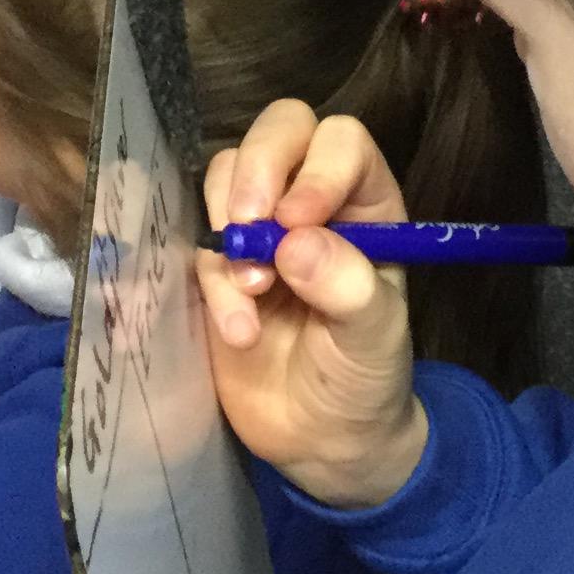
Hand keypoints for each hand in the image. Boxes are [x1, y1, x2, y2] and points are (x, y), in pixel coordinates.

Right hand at [197, 102, 428, 510]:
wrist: (319, 441)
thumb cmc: (363, 380)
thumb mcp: (375, 339)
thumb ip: (349, 289)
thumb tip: (299, 244)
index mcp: (366, 204)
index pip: (340, 142)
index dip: (317, 168)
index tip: (298, 221)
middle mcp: (311, 199)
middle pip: (278, 131)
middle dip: (256, 169)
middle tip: (247, 226)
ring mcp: (259, 227)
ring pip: (226, 173)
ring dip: (228, 225)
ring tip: (252, 293)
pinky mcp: (216, 263)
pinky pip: (197, 239)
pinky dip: (212, 281)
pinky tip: (240, 332)